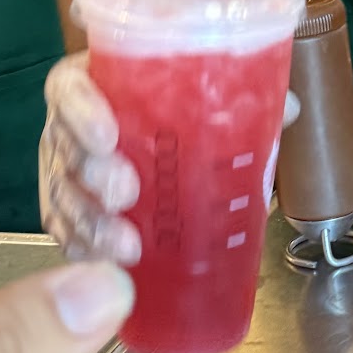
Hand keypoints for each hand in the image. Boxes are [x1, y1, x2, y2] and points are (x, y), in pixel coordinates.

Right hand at [40, 53, 300, 263]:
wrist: (169, 156)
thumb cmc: (183, 120)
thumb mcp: (209, 106)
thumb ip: (242, 102)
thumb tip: (289, 108)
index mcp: (100, 86)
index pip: (70, 87)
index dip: (82, 110)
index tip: (108, 136)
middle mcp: (73, 128)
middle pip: (64, 146)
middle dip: (93, 172)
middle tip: (127, 192)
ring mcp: (66, 174)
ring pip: (62, 196)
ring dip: (91, 224)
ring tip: (128, 247)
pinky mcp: (69, 215)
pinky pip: (65, 235)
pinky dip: (86, 252)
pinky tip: (109, 266)